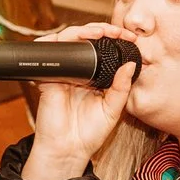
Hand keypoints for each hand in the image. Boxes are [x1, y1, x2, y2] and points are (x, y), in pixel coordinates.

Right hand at [25, 21, 139, 179]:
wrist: (68, 149)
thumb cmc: (89, 134)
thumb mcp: (113, 110)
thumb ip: (122, 88)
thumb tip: (130, 65)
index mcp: (94, 78)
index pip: (103, 51)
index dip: (114, 40)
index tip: (130, 37)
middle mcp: (78, 73)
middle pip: (85, 41)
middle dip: (101, 30)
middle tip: (116, 31)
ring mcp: (63, 73)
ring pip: (68, 42)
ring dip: (82, 31)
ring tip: (98, 32)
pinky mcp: (49, 78)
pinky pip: (52, 55)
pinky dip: (59, 43)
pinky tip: (75, 40)